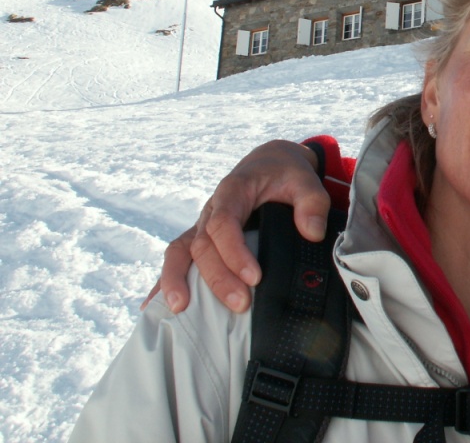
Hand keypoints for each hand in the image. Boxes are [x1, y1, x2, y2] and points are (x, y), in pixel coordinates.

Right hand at [144, 140, 330, 312]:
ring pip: (180, 251)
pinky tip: (154, 306)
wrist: (269, 164)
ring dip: (177, 280)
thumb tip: (312, 232)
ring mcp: (202, 224)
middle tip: (241, 304)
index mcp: (233, 191)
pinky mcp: (201, 237)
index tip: (255, 277)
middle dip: (218, 277)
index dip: (235, 252)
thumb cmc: (285, 173)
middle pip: (203, 245)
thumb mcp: (305, 179)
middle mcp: (211, 209)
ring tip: (180, 309)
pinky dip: (164, 280)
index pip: (224, 224)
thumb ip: (312, 202)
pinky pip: (178, 258)